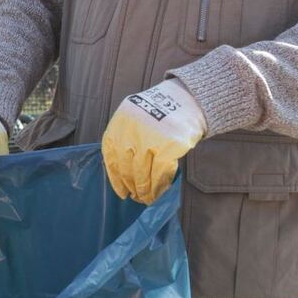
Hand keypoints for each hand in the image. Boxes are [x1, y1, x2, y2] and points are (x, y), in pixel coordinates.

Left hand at [101, 79, 205, 203]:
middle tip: (135, 197)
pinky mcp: (168, 146)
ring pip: (141, 172)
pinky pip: (159, 173)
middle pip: (126, 166)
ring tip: (146, 198)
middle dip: (130, 185)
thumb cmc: (158, 112)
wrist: (186, 99)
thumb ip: (125, 138)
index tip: (120, 190)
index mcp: (120, 122)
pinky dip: (158, 186)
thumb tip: (121, 174)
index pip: (111, 155)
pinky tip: (158, 192)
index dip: (115, 176)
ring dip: (143, 189)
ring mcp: (150, 138)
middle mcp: (131, 131)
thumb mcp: (133, 117)